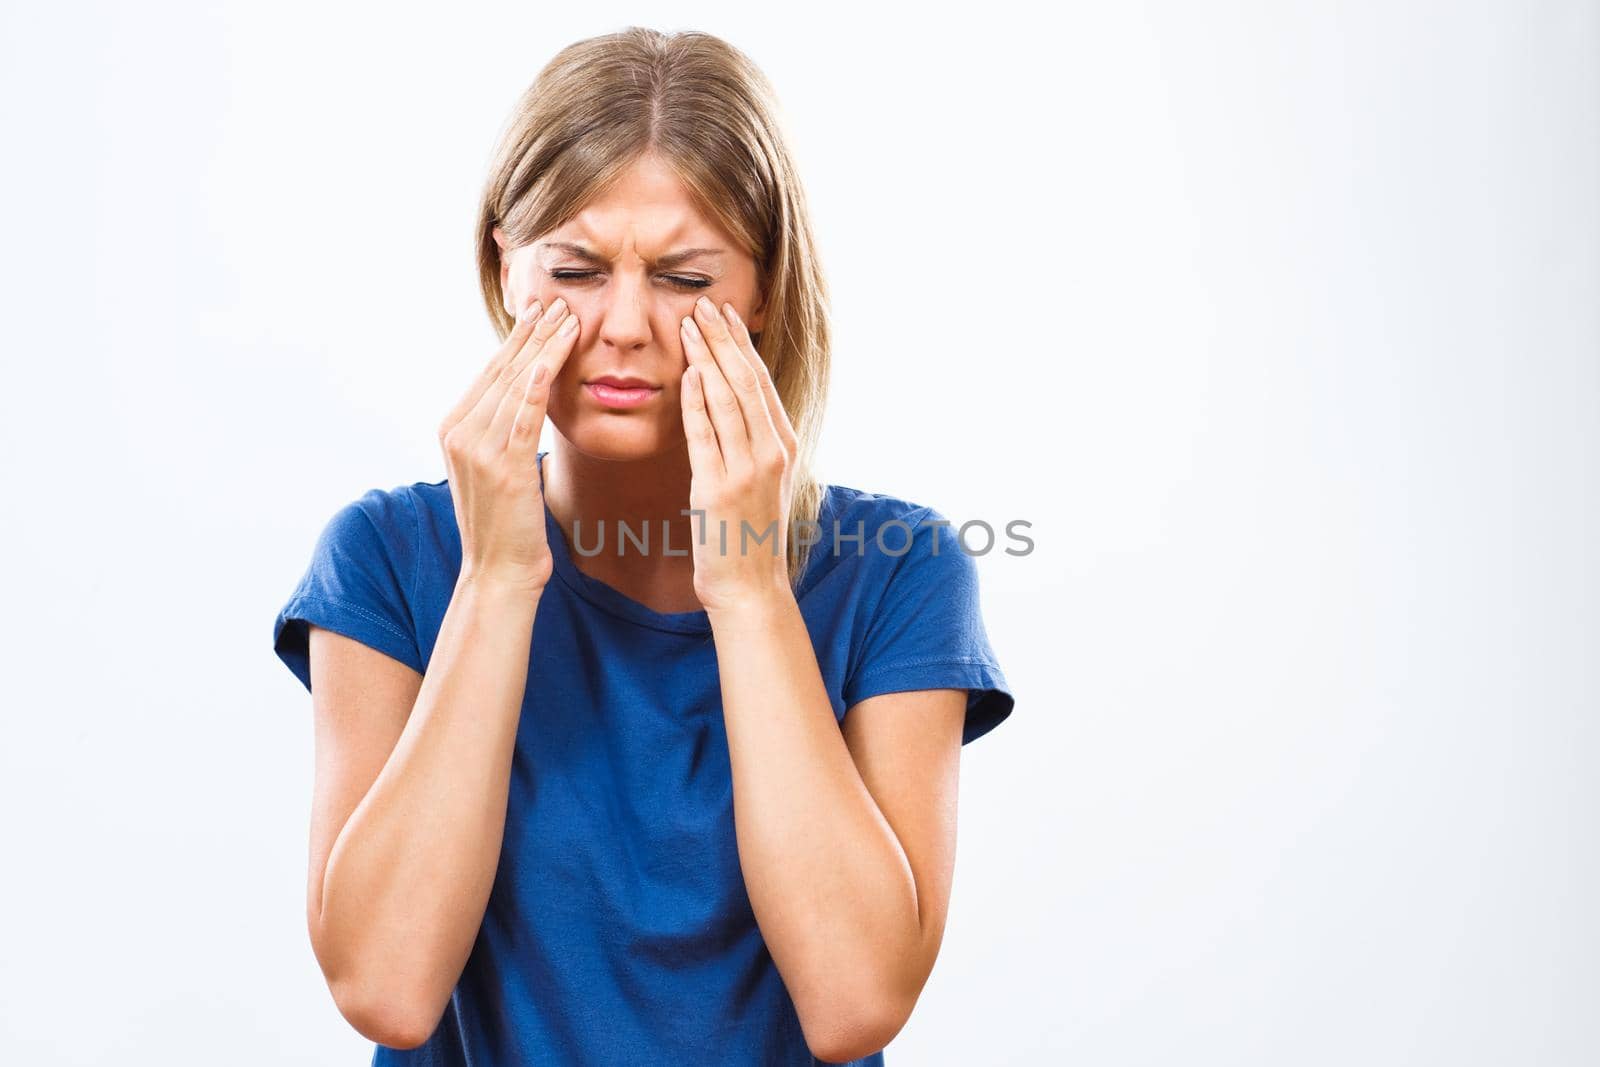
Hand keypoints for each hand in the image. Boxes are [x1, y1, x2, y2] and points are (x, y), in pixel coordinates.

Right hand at [436, 297, 579, 591]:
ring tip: (568, 319)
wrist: (500, 571)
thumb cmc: (509, 522)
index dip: (518, 340)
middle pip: (501, 371)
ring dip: (543, 349)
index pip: (491, 372)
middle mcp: (458, 432)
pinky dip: (535, 386)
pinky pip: (522, 418)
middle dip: (532, 334)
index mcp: (454, 428)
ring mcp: (478, 449)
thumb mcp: (498, 467)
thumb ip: (503, 430)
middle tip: (558, 302)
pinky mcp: (503, 468)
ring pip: (514, 386)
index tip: (542, 312)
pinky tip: (549, 360)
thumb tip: (524, 396)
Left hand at [678, 295, 798, 613]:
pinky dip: (698, 401)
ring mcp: (747, 470)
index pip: (761, 382)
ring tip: (690, 325)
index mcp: (784, 446)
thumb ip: (752, 442)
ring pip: (728, 400)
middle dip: (724, 339)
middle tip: (704, 304)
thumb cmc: (748, 535)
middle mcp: (771, 452)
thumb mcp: (761, 482)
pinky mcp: (719, 489)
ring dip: (708, 358)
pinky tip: (689, 373)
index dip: (742, 345)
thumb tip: (732, 404)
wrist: (750, 587)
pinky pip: (706, 435)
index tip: (725, 314)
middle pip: (746, 381)